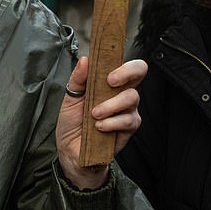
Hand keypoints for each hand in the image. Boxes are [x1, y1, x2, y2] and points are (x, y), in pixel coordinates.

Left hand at [55, 56, 146, 189]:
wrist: (71, 149)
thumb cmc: (73, 121)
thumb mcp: (71, 97)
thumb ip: (79, 78)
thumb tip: (85, 60)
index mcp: (109, 81)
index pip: (125, 63)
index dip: (124, 61)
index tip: (109, 71)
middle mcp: (121, 92)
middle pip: (139, 72)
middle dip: (125, 73)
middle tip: (109, 82)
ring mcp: (127, 109)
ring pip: (131, 97)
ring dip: (111, 105)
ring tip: (94, 114)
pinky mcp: (129, 128)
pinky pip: (128, 120)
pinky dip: (112, 122)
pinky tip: (99, 127)